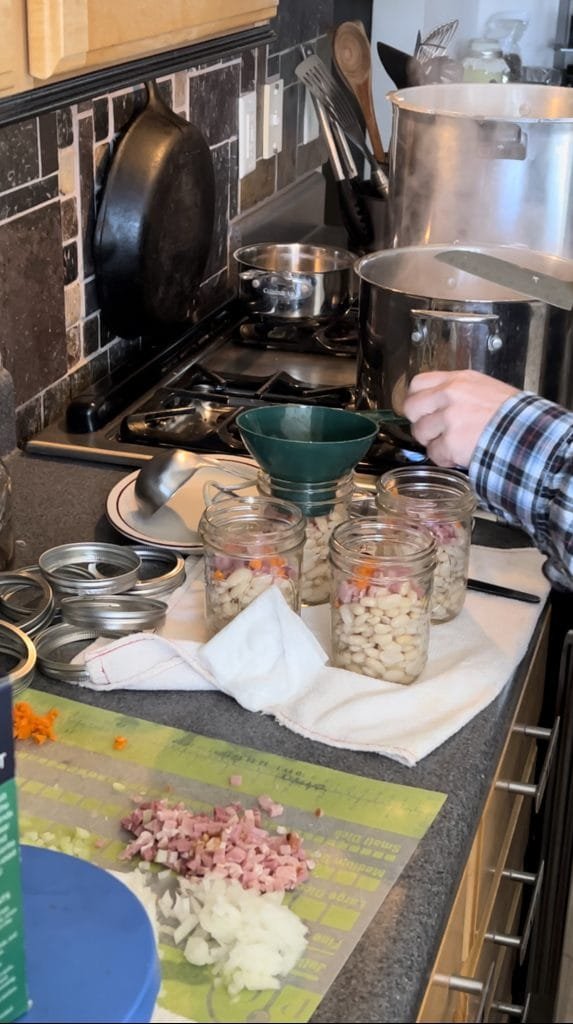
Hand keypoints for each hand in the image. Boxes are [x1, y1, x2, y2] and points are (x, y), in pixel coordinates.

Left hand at [403, 371, 519, 466]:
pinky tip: (461, 454)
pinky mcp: (451, 443)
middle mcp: (450, 395)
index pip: (417, 383)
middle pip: (411, 408)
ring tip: (454, 443)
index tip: (421, 410)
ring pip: (420, 433)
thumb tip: (434, 402)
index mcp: (458, 380)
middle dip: (420, 422)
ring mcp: (449, 419)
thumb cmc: (511, 415)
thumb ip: (457, 392)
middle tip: (435, 430)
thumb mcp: (484, 389)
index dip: (416, 399)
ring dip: (434, 442)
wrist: (527, 434)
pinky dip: (445, 458)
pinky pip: (434, 454)